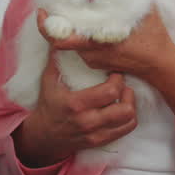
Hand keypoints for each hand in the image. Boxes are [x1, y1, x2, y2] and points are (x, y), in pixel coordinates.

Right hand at [12, 58, 136, 167]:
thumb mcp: (48, 80)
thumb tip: (59, 34)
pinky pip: (126, 130)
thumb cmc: (48, 104)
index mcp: (76, 104)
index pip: (111, 92)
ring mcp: (95, 134)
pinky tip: (121, 107)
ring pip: (129, 120)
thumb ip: (56, 58)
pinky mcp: (100, 141)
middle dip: (128, 92)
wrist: (43, 135)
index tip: (114, 71)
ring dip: (130, 105)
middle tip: (122, 84)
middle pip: (125, 109)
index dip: (118, 79)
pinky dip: (128, 118)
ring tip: (123, 95)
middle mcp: (88, 121)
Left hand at [39, 7, 174, 80]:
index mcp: (96, 43)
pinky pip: (82, 46)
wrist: (160, 65)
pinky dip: (81, 34)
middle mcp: (90, 54)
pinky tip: (89, 21)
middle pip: (63, 37)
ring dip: (72, 27)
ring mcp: (92, 60)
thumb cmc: (152, 38)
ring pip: (73, 41)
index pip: (59, 39)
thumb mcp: (144, 11)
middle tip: (57, 2)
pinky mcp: (96, 62)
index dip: (45, 26)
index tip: (41, 11)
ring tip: (74, 8)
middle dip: (59, 21)